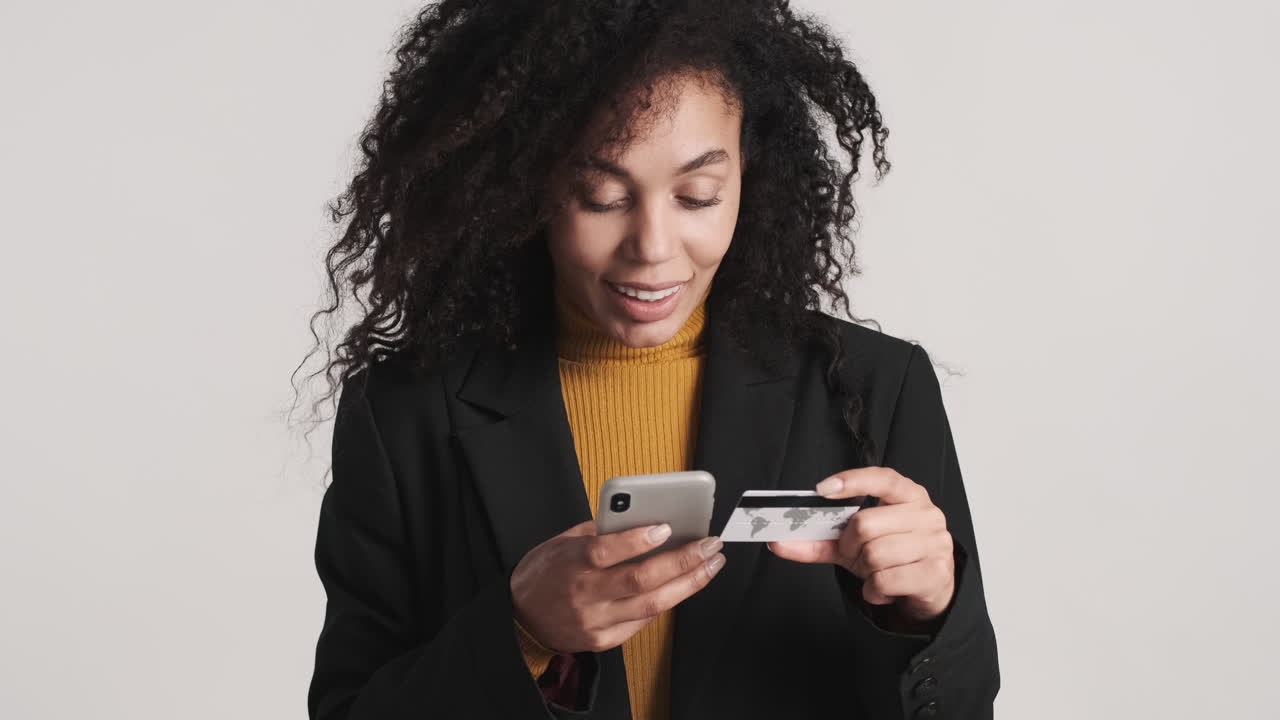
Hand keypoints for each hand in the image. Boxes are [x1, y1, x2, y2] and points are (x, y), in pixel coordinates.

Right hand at [511, 519, 725, 653]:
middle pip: (642, 579)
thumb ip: (600, 531)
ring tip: (710, 566)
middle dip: (683, 561)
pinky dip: (666, 602)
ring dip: (688, 584)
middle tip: (710, 546)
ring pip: (652, 604)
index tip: (667, 527)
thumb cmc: (544, 573)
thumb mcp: (562, 541)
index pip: (609, 550)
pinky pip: (643, 621)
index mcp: (572, 563)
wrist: (519, 618)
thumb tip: (643, 519)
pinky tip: (683, 587)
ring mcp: (595, 621)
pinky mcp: (602, 641)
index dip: (640, 539)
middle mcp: (585, 594)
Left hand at [767, 467, 954, 627]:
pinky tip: (883, 588)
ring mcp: (934, 543)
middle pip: (865, 524)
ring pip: (874, 555)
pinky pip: (885, 580)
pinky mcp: (935, 572)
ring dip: (864, 570)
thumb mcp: (854, 544)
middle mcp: (926, 514)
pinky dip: (874, 590)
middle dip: (850, 546)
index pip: (882, 478)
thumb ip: (819, 539)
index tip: (823, 489)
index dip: (852, 481)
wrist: (928, 587)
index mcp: (908, 495)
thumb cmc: (891, 556)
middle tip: (856, 555)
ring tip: (875, 571)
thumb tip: (778, 542)